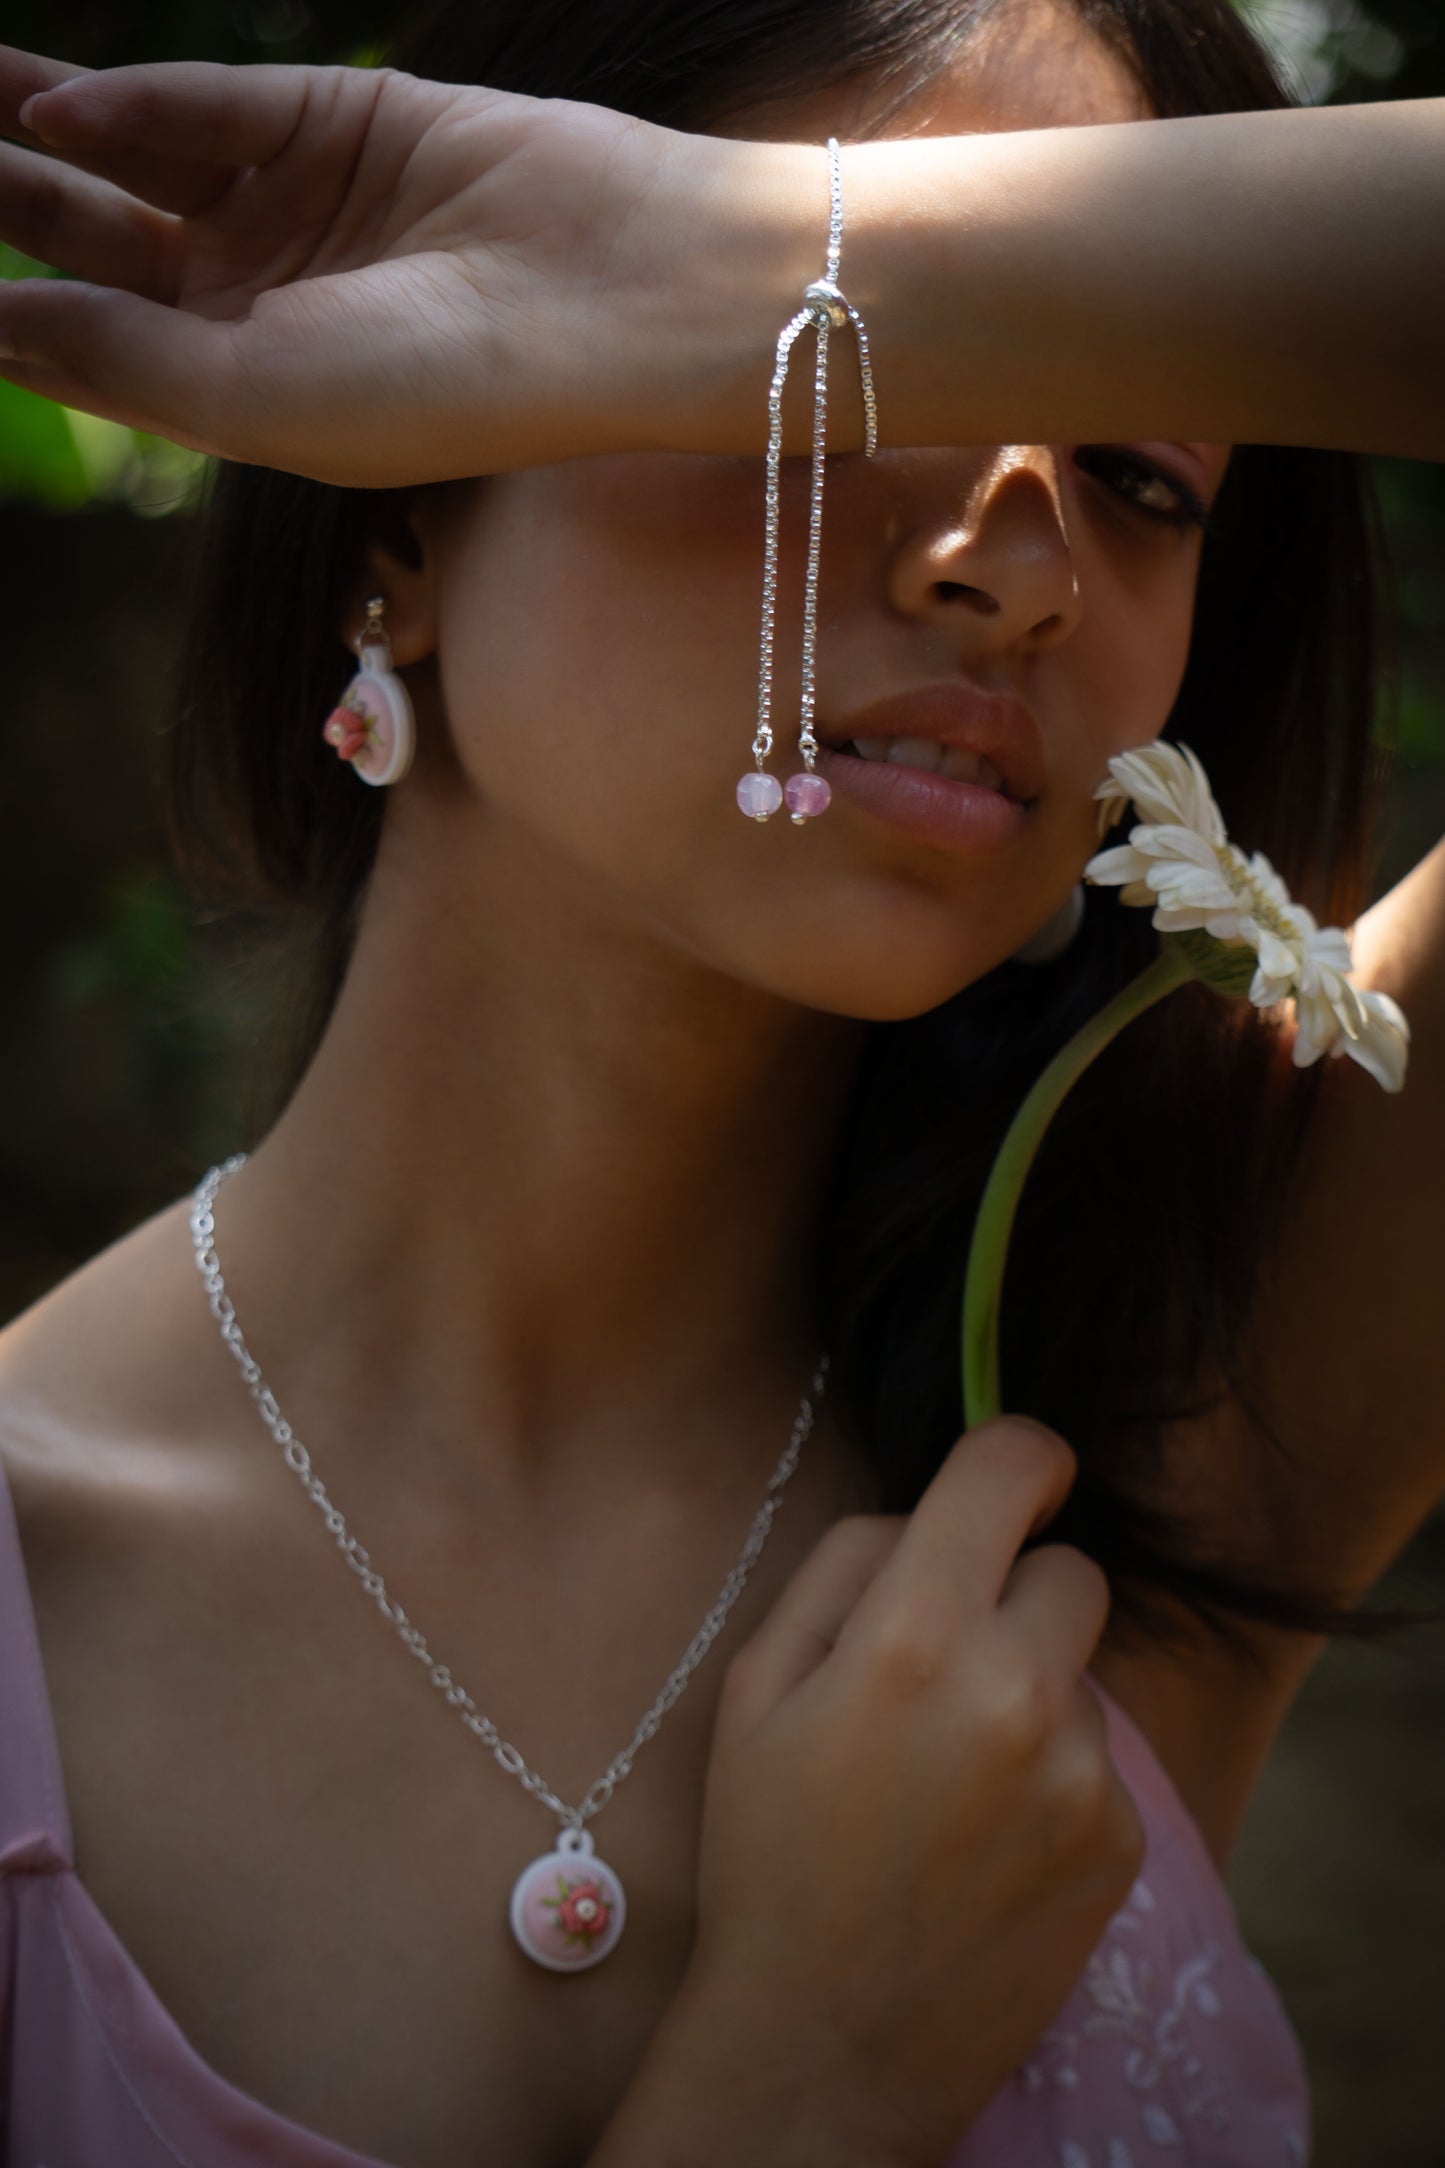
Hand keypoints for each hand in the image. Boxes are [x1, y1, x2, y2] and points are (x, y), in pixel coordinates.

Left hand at [0, 45, 820, 482]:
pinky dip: (134, 103)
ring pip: (134, 157)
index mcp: (242, 391)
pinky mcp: (337, 117)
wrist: (609, 299)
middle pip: (95, 244)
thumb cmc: (446, 387)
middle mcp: (259, 298)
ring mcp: (296, 203)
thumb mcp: (255, 397)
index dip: (2, 323)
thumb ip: (117, 355)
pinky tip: (54, 111)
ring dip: (36, 135)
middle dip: (2, 209)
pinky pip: (211, 106)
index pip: (92, 348)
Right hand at [664, 1417, 1143, 2166]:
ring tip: (956, 1783)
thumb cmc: (770, 1850)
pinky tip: (991, 1840)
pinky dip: (1056, 1778)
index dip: (1020, 1456)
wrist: (827, 2041)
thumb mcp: (754, 1687)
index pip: (1010, 1470)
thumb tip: (926, 1512)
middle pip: (1072, 1570)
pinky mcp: (1119, 1840)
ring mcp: (1081, 1771)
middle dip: (1019, 1592)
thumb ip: (842, 1566)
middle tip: (953, 1662)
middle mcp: (1016, 1688)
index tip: (1022, 1475)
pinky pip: (1100, 1759)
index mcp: (913, 1634)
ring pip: (1082, 1673)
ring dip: (1034, 1695)